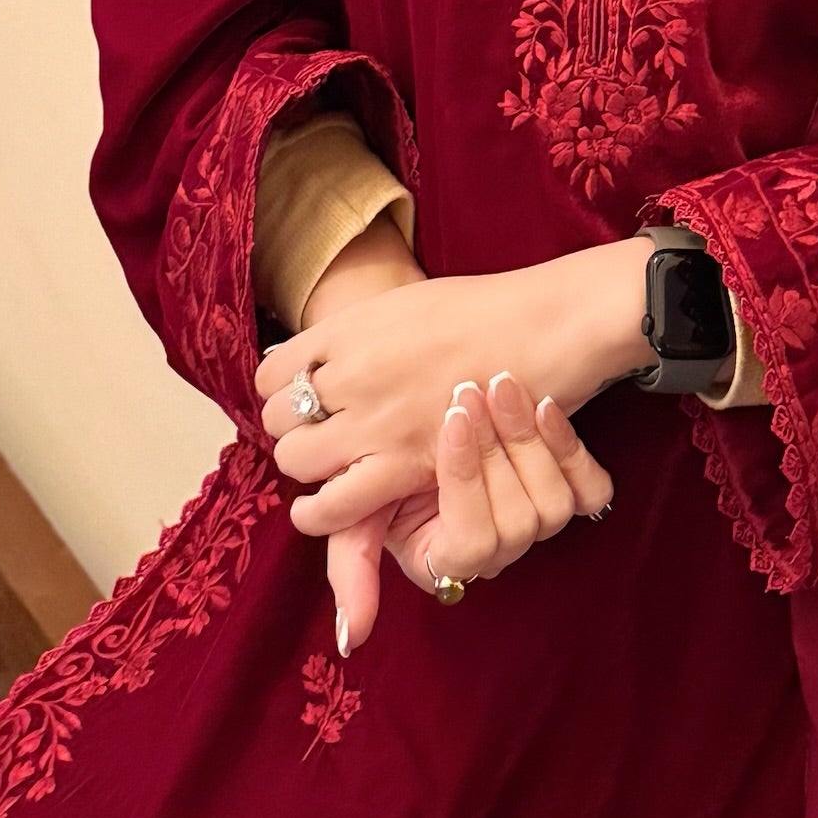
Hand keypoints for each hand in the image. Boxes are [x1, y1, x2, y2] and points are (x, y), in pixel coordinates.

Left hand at [255, 237, 653, 540]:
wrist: (547, 322)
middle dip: (288, 432)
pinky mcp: (407, 460)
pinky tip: (321, 510)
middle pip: (277, 417)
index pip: (271, 370)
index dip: (279, 393)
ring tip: (321, 471)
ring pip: (297, 458)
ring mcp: (378, 416)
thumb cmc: (485, 311)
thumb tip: (323, 352)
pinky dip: (319, 513)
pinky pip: (335, 503)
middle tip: (315, 437)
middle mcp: (353, 369)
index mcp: (350, 325)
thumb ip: (361, 332)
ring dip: (303, 468)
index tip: (298, 402)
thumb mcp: (407, 305)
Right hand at [333, 372, 614, 651]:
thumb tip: (351, 639)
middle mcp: (501, 553)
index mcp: (450, 565)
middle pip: (519, 519)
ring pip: (553, 504)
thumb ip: (350, 568)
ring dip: (528, 438)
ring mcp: (539, 525)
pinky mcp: (573, 494)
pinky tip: (545, 406)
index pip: (474, 542)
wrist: (433, 426)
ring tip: (501, 387)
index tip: (450, 420)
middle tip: (472, 390)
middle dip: (494, 447)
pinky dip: (572, 448)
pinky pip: (591, 489)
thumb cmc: (388, 473)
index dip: (465, 482)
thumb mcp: (356, 514)